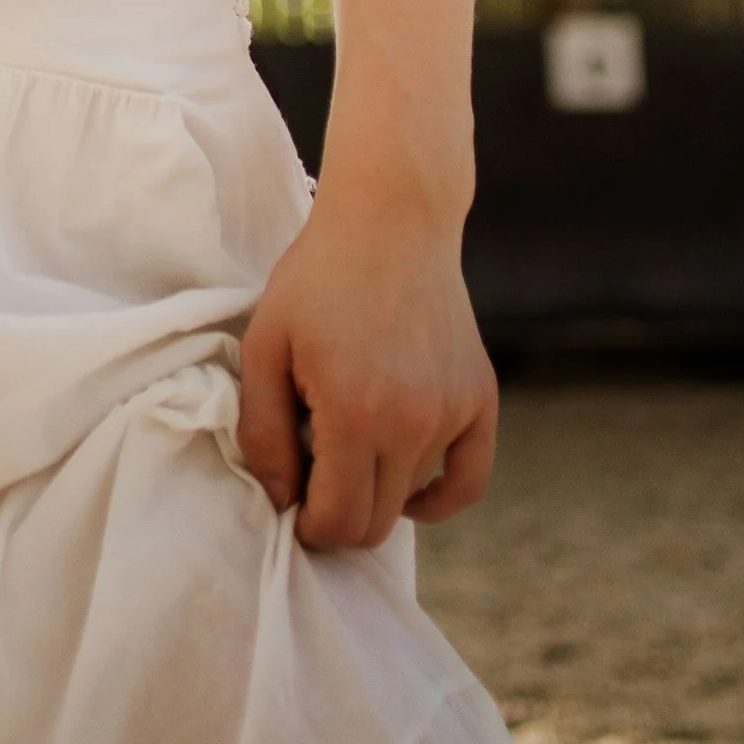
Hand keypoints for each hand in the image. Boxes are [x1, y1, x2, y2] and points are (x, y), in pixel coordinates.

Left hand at [237, 177, 496, 550]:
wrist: (391, 217)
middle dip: (337, 517)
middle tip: (312, 476)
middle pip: (375, 524)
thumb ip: (262, 431)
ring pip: (410, 496)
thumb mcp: (265, 345)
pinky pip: (467, 481)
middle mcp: (413, 423)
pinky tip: (404, 486)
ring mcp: (453, 413)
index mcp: (356, 414)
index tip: (290, 501)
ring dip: (376, 485)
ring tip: (347, 430)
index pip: (338, 522)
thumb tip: (280, 500)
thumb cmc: (317, 278)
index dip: (307, 525)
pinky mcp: (480, 399)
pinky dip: (436, 497)